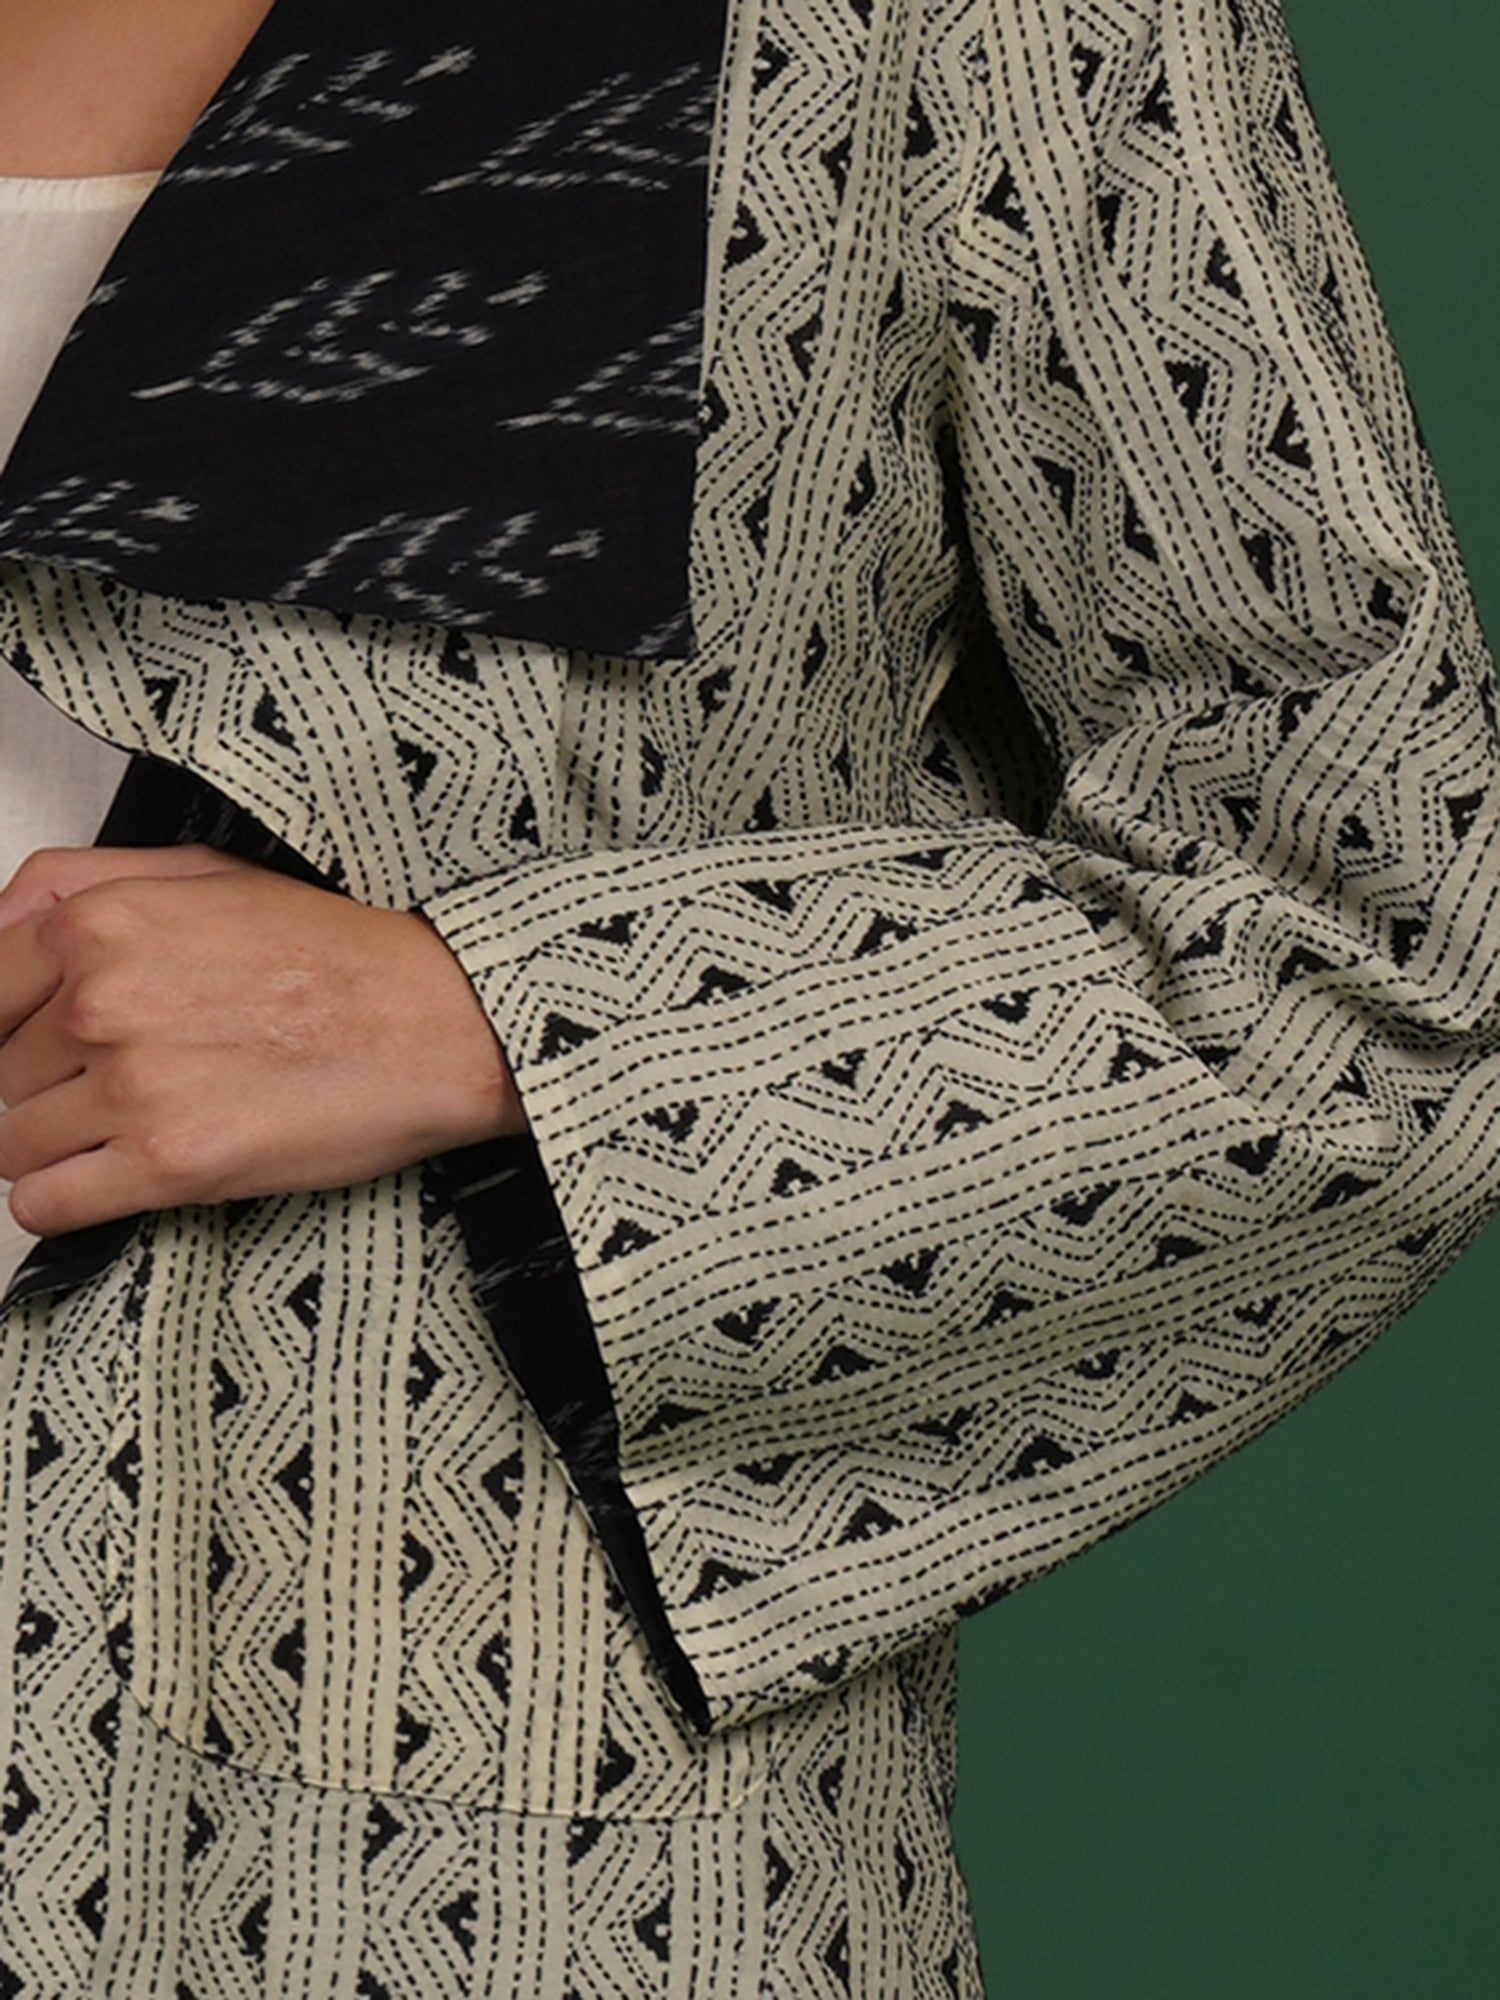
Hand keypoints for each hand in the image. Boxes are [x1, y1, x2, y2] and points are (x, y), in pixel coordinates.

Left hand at [0, 845, 524, 1236]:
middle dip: (45, 1079)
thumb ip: (83, 878)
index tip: (40, 1042)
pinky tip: (107, 1176)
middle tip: (120, 1076)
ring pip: (12, 1140)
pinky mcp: (169, 1166)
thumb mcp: (209, 871)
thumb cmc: (341, 952)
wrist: (437, 1023)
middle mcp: (102, 1004)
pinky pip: (45, 1204)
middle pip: (0, 1070)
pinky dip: (58, 1199)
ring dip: (54, 1141)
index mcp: (103, 926)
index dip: (9, 1022)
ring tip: (121, 1127)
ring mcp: (132, 1088)